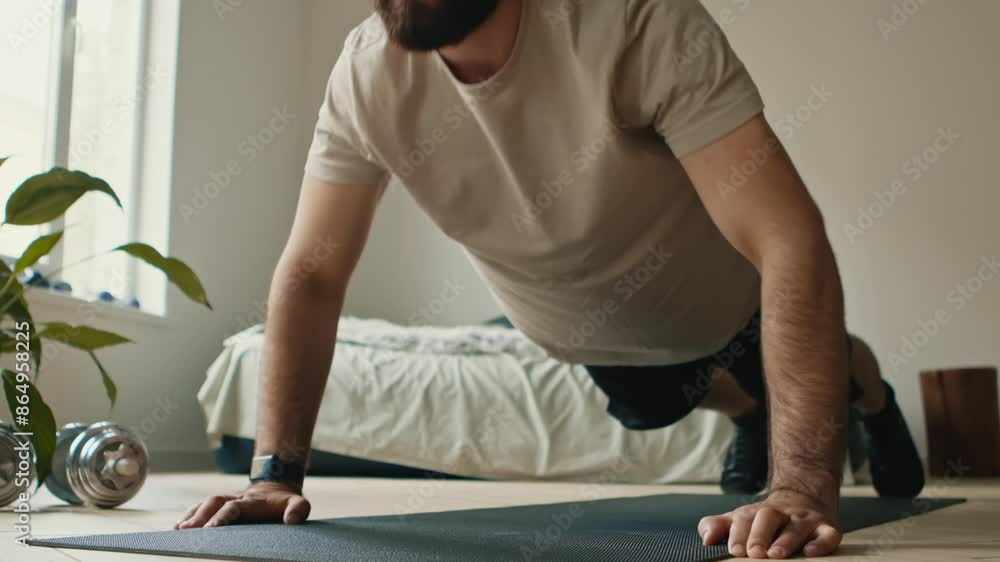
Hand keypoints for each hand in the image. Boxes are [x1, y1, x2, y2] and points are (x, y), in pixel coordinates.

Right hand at [174, 481, 310, 528]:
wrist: (275, 485)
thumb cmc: (284, 500)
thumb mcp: (298, 502)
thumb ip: (298, 509)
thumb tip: (292, 520)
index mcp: (251, 501)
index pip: (233, 507)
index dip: (222, 516)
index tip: (211, 528)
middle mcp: (234, 498)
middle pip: (213, 503)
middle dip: (199, 516)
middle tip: (187, 531)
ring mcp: (225, 500)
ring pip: (204, 504)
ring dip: (191, 516)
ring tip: (178, 531)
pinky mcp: (219, 504)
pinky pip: (201, 507)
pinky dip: (189, 515)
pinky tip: (178, 527)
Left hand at [698, 489, 841, 558]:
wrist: (804, 497)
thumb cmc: (766, 519)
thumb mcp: (741, 519)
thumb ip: (719, 526)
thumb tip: (706, 538)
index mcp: (756, 513)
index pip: (744, 519)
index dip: (738, 534)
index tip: (735, 550)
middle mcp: (781, 513)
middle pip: (768, 518)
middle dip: (760, 535)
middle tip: (754, 553)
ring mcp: (804, 520)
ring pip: (795, 527)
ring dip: (786, 541)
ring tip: (776, 555)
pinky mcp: (827, 528)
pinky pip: (827, 534)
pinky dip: (821, 543)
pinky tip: (811, 553)